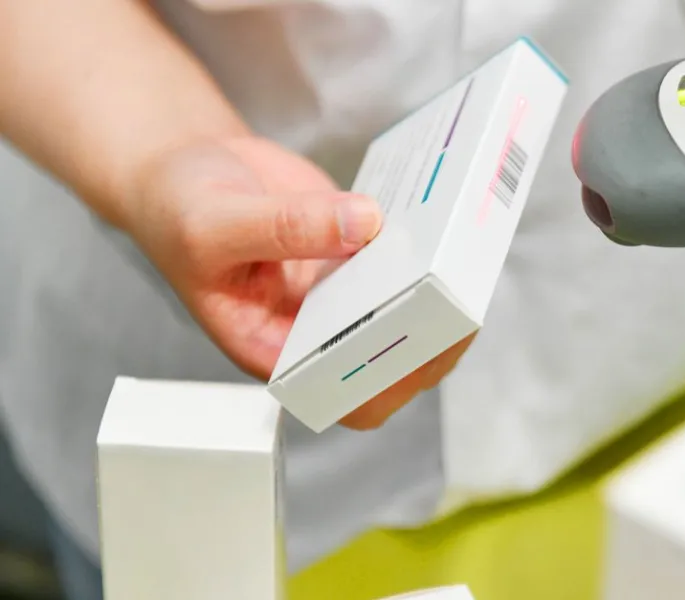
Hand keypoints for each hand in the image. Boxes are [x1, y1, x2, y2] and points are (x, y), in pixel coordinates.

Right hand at [125, 136, 473, 429]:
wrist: (183, 169)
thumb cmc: (178, 213)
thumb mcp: (214, 222)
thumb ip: (284, 226)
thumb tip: (365, 224)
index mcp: (274, 348)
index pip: (344, 394)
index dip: (387, 384)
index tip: (417, 348)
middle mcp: (315, 329)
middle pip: (391, 361)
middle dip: (431, 340)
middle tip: (457, 297)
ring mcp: (342, 293)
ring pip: (407, 312)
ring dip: (439, 291)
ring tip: (459, 254)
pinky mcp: (358, 254)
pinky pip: (404, 260)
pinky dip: (426, 246)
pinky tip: (441, 216)